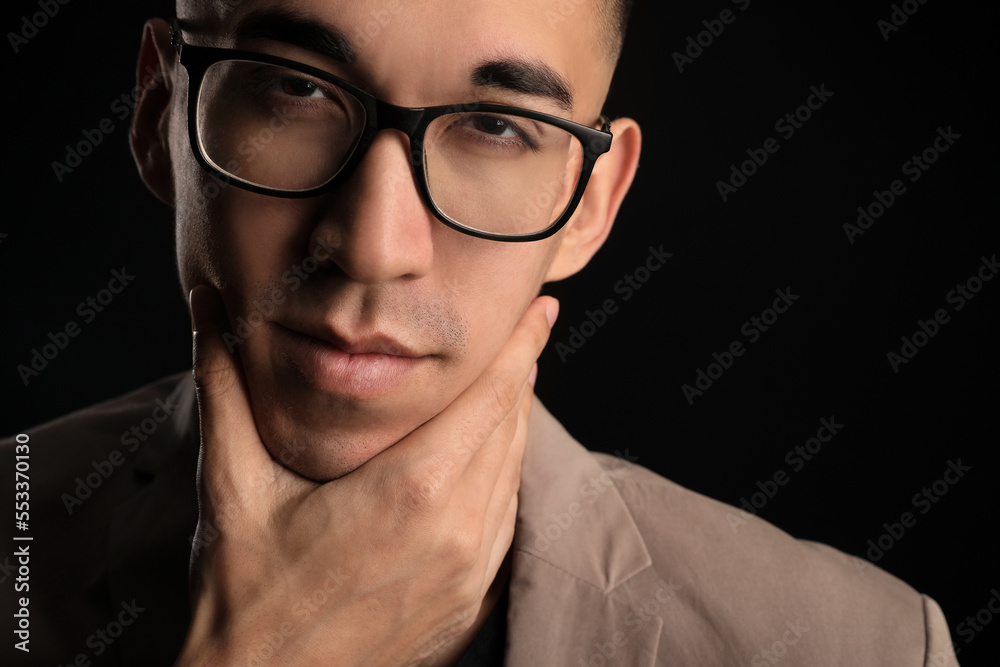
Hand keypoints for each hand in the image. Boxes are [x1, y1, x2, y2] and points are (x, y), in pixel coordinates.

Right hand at [175, 285, 557, 665]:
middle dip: (521, 373)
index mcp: (410, 492)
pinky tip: (489, 458)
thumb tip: (207, 306)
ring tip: (511, 383)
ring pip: (514, 475)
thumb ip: (225, 388)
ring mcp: (471, 574)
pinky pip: (506, 521)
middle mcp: (457, 531)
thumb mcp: (232, 485)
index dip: (520, 345)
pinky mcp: (471, 603)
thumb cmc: (243, 593)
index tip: (542, 306)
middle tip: (528, 329)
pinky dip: (505, 478)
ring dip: (516, 425)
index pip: (490, 397)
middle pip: (512, 429)